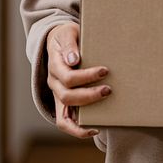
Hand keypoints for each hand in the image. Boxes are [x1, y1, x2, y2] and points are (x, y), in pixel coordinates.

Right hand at [45, 22, 111, 138]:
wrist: (58, 42)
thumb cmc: (66, 36)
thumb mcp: (68, 33)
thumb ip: (70, 44)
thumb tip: (73, 60)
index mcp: (54, 66)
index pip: (68, 77)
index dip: (87, 76)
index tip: (105, 70)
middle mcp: (53, 83)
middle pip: (67, 96)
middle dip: (90, 95)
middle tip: (108, 89)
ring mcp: (57, 95)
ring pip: (64, 115)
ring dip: (86, 114)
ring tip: (104, 109)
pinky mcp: (63, 103)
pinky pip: (65, 122)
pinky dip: (77, 130)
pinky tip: (94, 129)